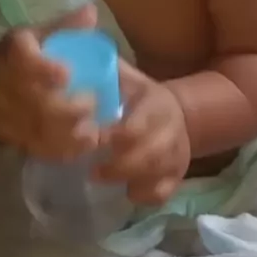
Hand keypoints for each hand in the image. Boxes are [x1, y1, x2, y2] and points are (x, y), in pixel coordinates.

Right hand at [0, 5, 100, 158]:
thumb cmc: (14, 61)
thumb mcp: (33, 37)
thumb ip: (64, 27)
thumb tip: (92, 12)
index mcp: (13, 56)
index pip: (22, 62)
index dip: (44, 70)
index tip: (66, 73)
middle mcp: (8, 89)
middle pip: (38, 104)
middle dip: (68, 107)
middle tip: (92, 101)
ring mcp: (12, 119)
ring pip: (43, 131)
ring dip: (72, 131)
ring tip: (95, 125)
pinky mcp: (19, 140)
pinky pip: (44, 149)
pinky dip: (68, 149)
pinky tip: (87, 141)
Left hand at [94, 60, 190, 204]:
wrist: (180, 113)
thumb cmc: (141, 96)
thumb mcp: (129, 78)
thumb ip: (107, 72)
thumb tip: (76, 60)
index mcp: (158, 104)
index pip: (140, 124)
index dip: (117, 136)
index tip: (95, 139)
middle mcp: (172, 130)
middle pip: (150, 154)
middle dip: (119, 165)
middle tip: (91, 170)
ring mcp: (177, 155)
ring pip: (157, 175)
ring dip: (127, 180)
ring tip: (99, 178)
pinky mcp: (177, 176)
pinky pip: (163, 193)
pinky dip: (144, 196)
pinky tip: (126, 190)